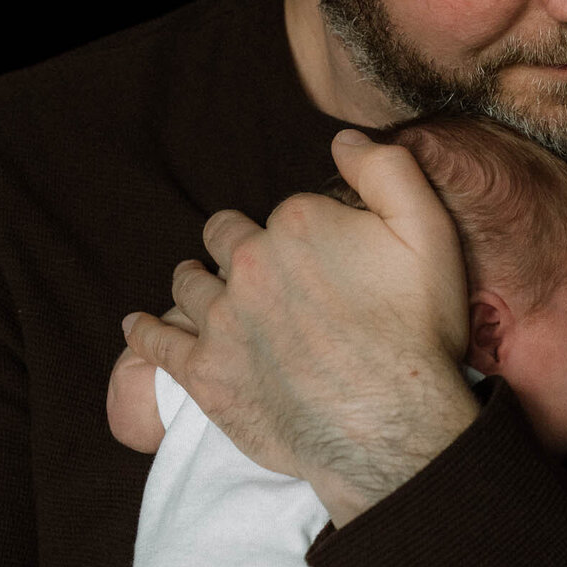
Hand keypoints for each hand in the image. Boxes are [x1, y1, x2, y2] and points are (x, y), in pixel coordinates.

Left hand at [119, 133, 478, 523]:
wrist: (394, 425)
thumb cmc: (417, 333)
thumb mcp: (429, 232)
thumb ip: (388, 171)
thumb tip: (342, 140)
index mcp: (296, 223)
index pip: (282, 213)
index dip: (302, 235)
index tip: (321, 262)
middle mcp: (249, 263)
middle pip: (225, 239)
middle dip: (236, 249)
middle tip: (258, 276)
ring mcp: (220, 319)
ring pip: (189, 285)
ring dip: (195, 283)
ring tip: (200, 292)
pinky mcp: (204, 373)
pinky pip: (156, 342)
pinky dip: (144, 331)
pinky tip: (137, 325)